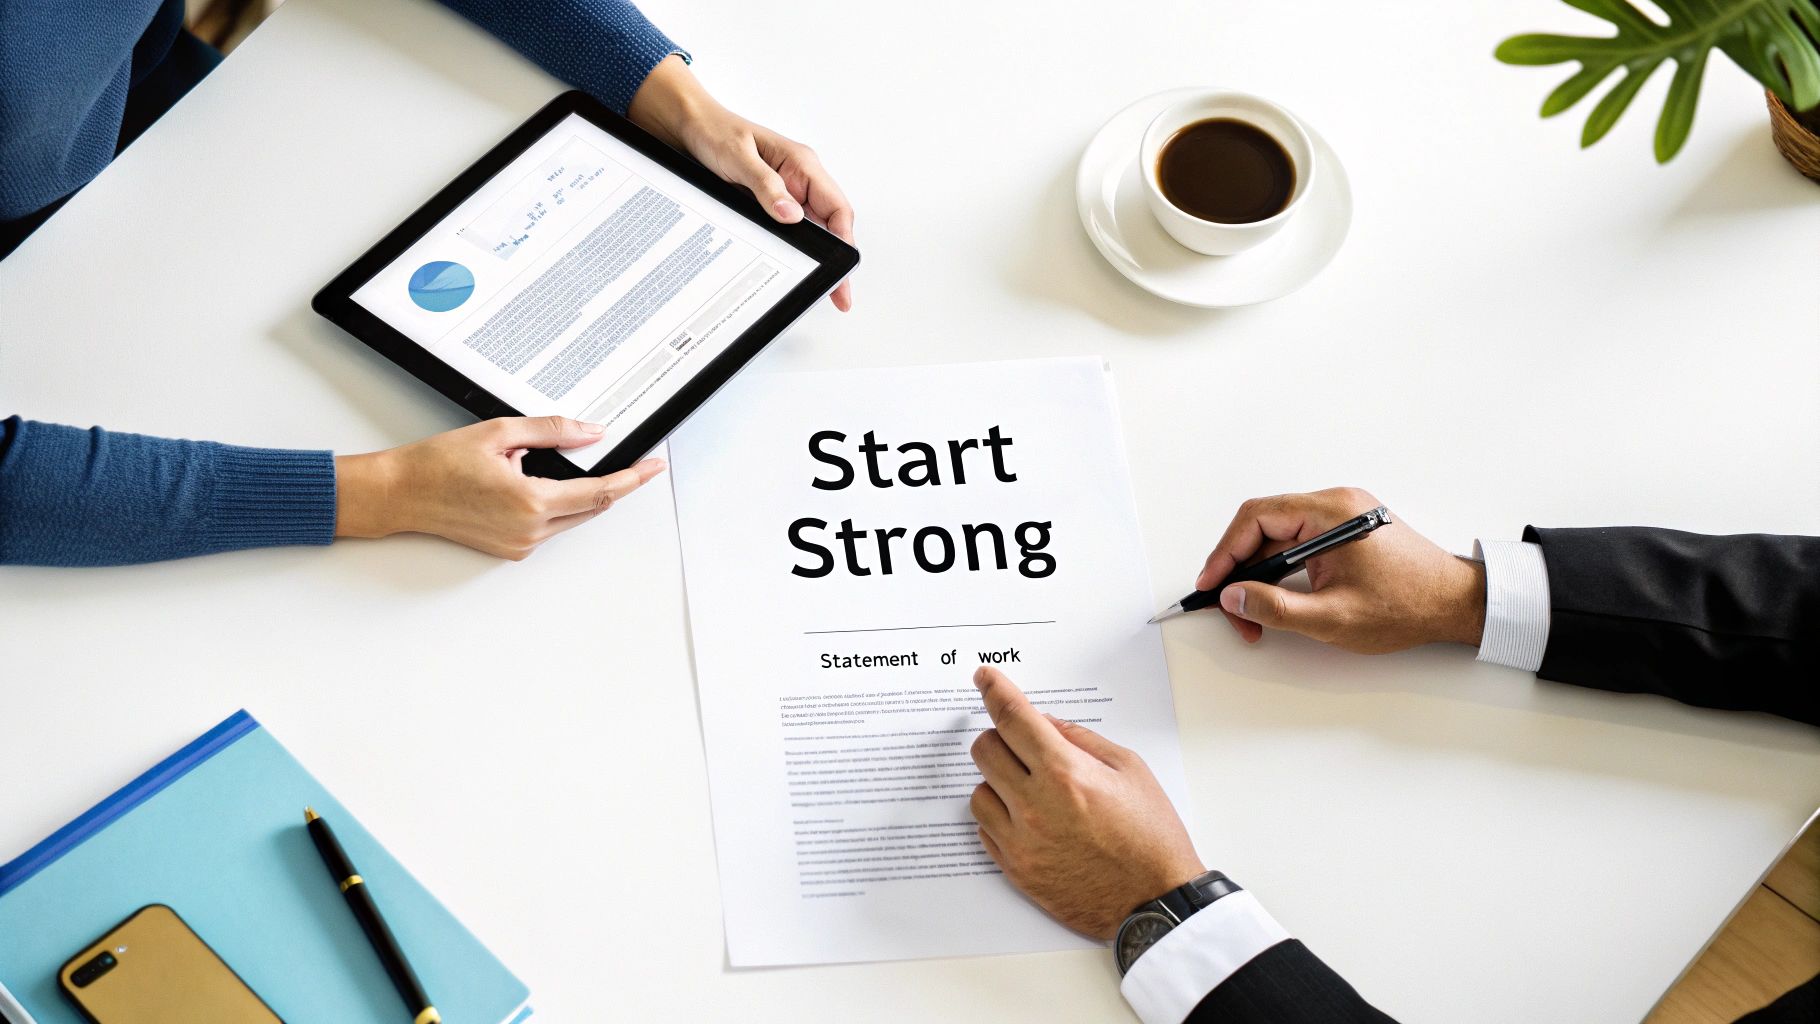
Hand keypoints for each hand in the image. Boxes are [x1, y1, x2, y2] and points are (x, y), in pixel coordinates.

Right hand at [333, 417, 664, 559]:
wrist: (399, 494)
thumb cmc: (438, 465)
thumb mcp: (499, 433)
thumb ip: (552, 431)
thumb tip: (590, 433)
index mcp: (531, 502)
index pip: (600, 492)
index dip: (632, 479)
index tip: (654, 467)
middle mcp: (529, 531)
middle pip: (592, 507)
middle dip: (613, 484)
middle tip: (635, 462)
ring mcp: (520, 544)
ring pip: (571, 516)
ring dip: (577, 492)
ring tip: (541, 462)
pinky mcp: (510, 548)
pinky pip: (549, 525)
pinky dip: (554, 503)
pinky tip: (530, 481)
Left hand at [628, 55, 855, 310]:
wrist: (684, 127)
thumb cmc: (713, 131)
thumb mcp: (738, 157)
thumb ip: (766, 186)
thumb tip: (793, 215)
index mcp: (801, 164)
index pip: (836, 207)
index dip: (844, 240)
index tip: (843, 267)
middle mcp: (798, 180)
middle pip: (829, 225)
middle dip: (834, 258)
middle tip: (837, 292)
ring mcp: (783, 193)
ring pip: (809, 230)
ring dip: (813, 255)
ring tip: (815, 283)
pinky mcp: (767, 203)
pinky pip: (785, 229)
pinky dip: (790, 248)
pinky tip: (788, 266)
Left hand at [968, 666, 1202, 939]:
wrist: (1155, 901)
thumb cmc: (1151, 836)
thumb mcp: (1130, 770)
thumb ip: (1081, 739)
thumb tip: (1045, 723)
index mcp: (1066, 774)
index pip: (1013, 718)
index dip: (995, 690)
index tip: (984, 677)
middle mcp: (1035, 806)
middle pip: (985, 749)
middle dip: (1000, 738)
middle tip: (1024, 746)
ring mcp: (1021, 842)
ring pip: (978, 791)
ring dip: (998, 782)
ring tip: (1033, 791)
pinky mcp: (1016, 870)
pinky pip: (985, 829)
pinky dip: (1000, 817)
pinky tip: (1029, 819)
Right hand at [1197, 487, 1484, 652]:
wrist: (1456, 604)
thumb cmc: (1407, 606)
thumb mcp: (1333, 617)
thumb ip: (1275, 608)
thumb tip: (1233, 596)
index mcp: (1331, 513)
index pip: (1256, 518)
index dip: (1225, 552)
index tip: (1211, 584)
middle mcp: (1335, 504)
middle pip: (1263, 526)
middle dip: (1239, 568)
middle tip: (1229, 606)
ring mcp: (1341, 516)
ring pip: (1278, 537)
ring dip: (1259, 573)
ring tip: (1251, 611)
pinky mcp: (1347, 531)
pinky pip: (1298, 542)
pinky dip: (1280, 570)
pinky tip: (1275, 597)